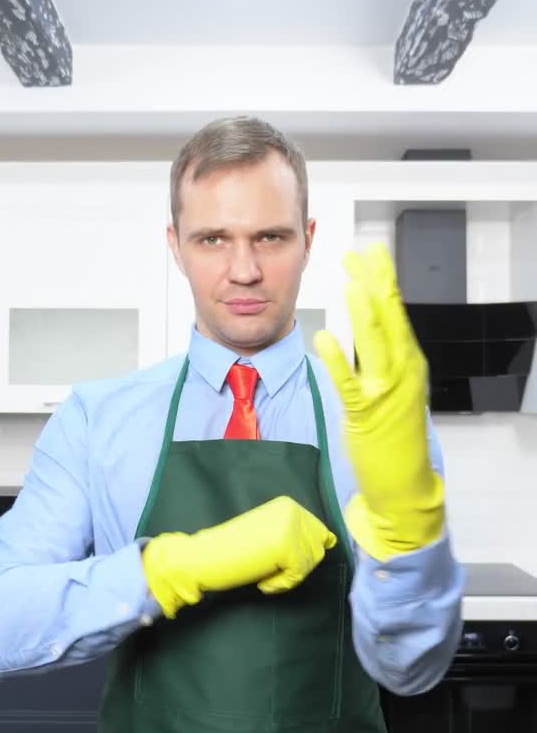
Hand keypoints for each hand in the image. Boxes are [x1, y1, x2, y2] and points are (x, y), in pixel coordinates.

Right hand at [142, 495, 335, 617]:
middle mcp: (293, 511)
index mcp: (289, 505)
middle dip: (297, 565)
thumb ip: (300, 534)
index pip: (317, 536)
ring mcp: (290, 527)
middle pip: (317, 550)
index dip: (299, 554)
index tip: (273, 557)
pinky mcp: (286, 545)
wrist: (206, 557)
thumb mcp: (271, 535)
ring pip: (310, 564)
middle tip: (267, 566)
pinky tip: (263, 580)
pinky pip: (298, 575)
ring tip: (262, 570)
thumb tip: (333, 540)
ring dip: (287, 575)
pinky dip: (281, 584)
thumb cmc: (235, 551)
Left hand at [314, 243, 443, 560]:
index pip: (395, 310)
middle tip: (357, 253)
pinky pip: (348, 382)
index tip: (370, 251)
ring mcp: (386, 391)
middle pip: (389, 317)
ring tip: (350, 283)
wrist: (404, 481)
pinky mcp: (365, 413)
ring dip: (363, 312)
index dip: (382, 278)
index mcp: (409, 360)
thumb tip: (367, 320)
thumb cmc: (394, 434)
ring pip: (375, 343)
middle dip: (373, 282)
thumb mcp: (395, 385)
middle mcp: (402, 370)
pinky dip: (336, 358)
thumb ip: (382, 354)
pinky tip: (323, 337)